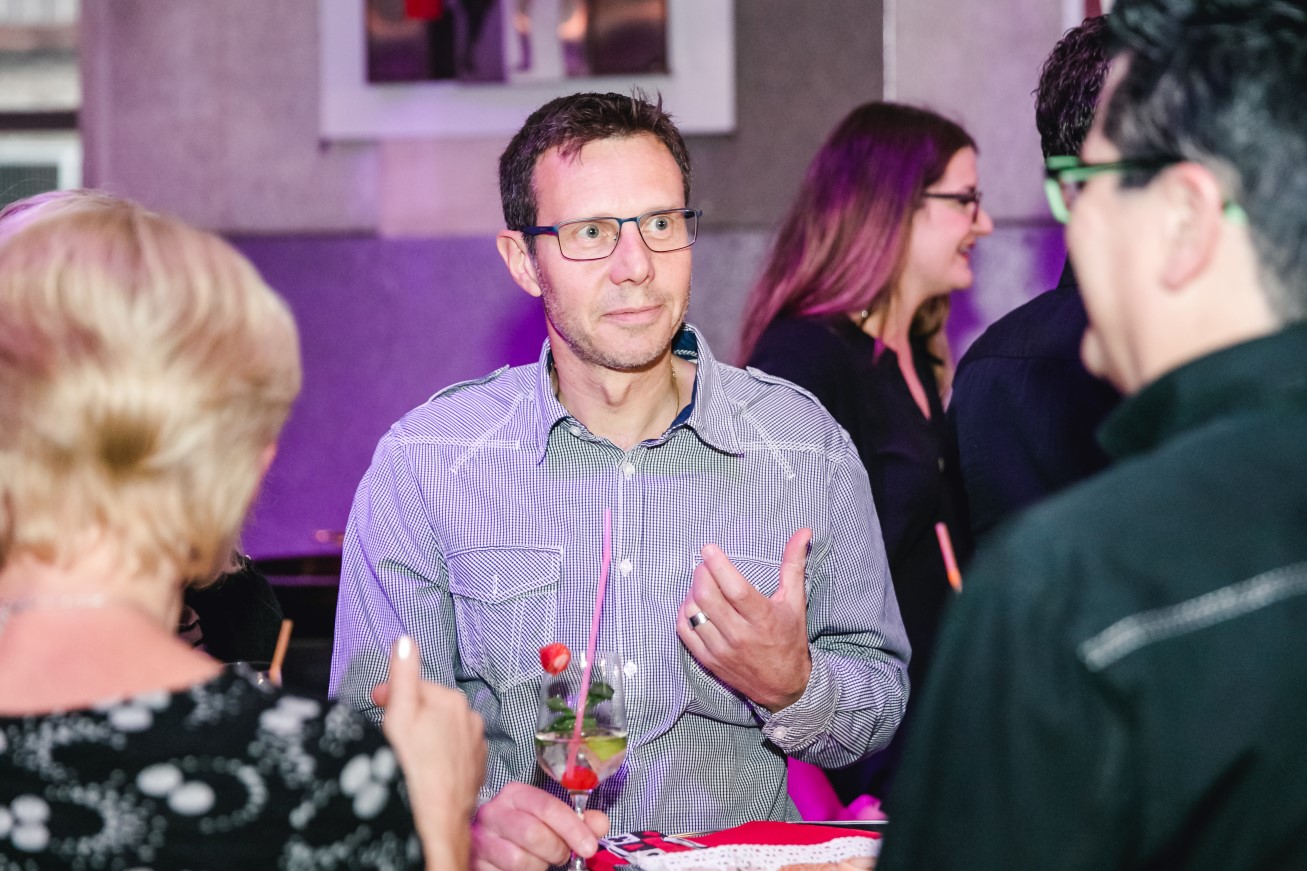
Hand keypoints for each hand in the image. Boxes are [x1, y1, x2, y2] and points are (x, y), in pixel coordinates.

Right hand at [380, 636, 486, 869]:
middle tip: (389, 730)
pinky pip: (454, 751)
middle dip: (410, 713)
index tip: (376, 701)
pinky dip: (440, 754)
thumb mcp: (399, 715)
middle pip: (432, 707)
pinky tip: (425, 768)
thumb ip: (403, 675)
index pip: (416, 686)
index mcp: (451, 700)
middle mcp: (470, 718)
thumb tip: (405, 641)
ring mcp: (476, 743)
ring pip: (445, 729)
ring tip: (407, 754)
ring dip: (427, 734)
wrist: (438, 818)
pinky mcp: (476, 766)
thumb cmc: (414, 769)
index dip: (391, 692)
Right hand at [472, 781, 608, 870]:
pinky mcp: (475, 861)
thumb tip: (600, 824)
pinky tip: (525, 867)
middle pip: (533, 833)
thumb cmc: (526, 831)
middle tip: (562, 855)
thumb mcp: (552, 821)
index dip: (573, 828)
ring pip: (518, 859)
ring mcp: (481, 838)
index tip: (589, 847)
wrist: (494, 844)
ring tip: (541, 861)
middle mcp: (494, 812)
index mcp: (516, 794)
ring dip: (539, 866)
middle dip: (556, 850)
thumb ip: (579, 822)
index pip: (548, 807)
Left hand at [678, 528, 812, 710]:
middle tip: (705, 565)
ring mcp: (722, 650)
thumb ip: (794, 565)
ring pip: (694, 613)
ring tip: (701, 584)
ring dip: (693, 592)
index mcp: (763, 618)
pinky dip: (685, 613)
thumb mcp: (795, 602)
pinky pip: (685, 632)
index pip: (735, 588)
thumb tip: (803, 532)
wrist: (784, 687)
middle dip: (701, 574)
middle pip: (708, 597)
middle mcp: (741, 635)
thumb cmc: (789, 639)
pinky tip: (693, 604)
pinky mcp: (709, 661)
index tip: (709, 549)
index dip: (718, 566)